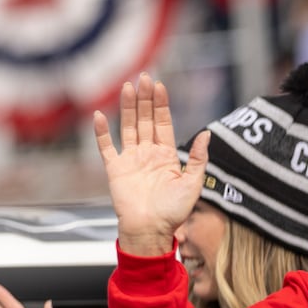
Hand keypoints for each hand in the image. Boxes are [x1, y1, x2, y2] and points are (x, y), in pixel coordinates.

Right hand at [92, 73, 210, 256]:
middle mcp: (148, 154)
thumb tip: (207, 134)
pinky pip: (106, 147)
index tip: (160, 86)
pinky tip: (100, 115)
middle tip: (144, 77)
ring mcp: (130, 160)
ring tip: (127, 87)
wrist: (151, 230)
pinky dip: (102, 132)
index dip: (161, 105)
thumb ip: (198, 157)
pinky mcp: (115, 169)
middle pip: (145, 120)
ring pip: (128, 127)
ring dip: (128, 107)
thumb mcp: (193, 183)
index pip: (163, 124)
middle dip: (145, 99)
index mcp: (166, 156)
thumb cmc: (174, 211)